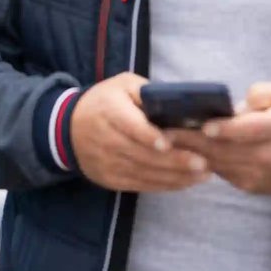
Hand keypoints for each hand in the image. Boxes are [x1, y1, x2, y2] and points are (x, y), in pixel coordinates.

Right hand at [71, 72, 210, 192]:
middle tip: (203, 163)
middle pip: (142, 154)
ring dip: (175, 176)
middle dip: (174, 161)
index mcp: (109, 111)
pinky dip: (164, 185)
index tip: (169, 143)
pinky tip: (184, 182)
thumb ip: (147, 91)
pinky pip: (141, 185)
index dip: (148, 136)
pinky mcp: (110, 179)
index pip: (129, 126)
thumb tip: (177, 102)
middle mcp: (106, 139)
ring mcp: (107, 162)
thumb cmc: (103, 102)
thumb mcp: (122, 85)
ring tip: (202, 175)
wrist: (67, 129)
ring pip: (144, 173)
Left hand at [169, 82, 270, 195]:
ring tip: (166, 140)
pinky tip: (182, 152)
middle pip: (227, 149)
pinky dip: (200, 163)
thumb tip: (239, 104)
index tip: (204, 125)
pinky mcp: (249, 185)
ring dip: (191, 153)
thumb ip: (264, 92)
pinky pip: (221, 173)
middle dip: (194, 141)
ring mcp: (259, 173)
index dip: (227, 129)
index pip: (251, 130)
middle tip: (165, 131)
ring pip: (220, 163)